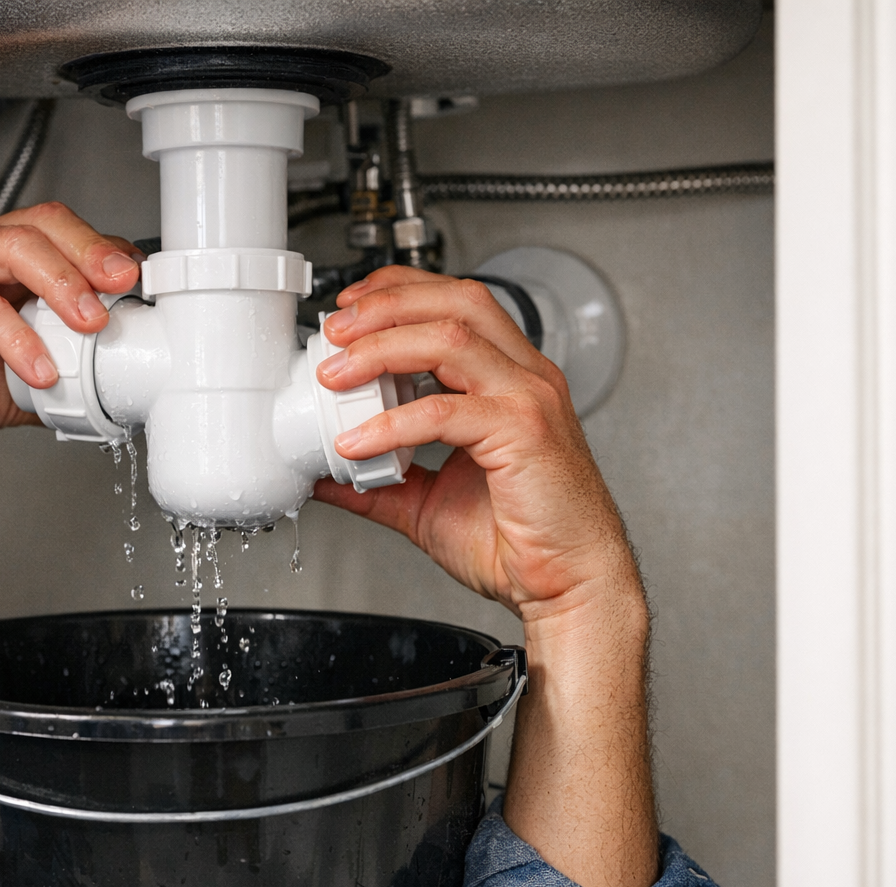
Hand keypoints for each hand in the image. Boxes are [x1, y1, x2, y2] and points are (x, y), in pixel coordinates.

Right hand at [0, 202, 142, 443]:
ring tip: (92, 324)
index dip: (107, 254)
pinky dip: (15, 336)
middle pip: (46, 225)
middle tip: (125, 288)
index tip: (141, 288)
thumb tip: (116, 392)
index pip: (66, 236)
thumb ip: (64, 377)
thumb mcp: (16, 384)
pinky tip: (39, 368)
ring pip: (15, 247)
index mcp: (2, 264)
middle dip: (93, 253)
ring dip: (63, 283)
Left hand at [312, 265, 641, 626]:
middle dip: (386, 305)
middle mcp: (524, 378)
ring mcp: (528, 401)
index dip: (399, 292)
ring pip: (451, 340)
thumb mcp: (426, 503)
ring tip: (337, 373)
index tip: (349, 308)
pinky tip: (358, 441)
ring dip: (383, 347)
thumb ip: (378, 482)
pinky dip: (393, 422)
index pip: (456, 303)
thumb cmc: (521, 541)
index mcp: (508, 380)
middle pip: (455, 303)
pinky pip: (446, 412)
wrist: (569, 584)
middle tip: (334, 329)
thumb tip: (327, 475)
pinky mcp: (523, 434)